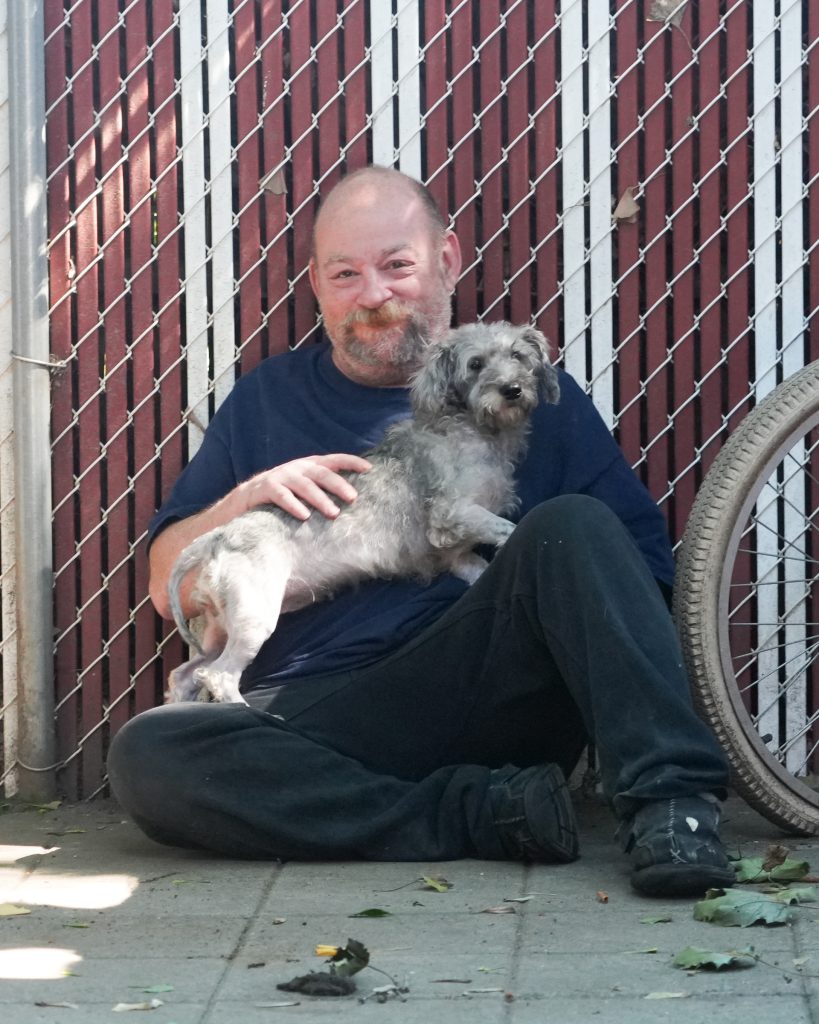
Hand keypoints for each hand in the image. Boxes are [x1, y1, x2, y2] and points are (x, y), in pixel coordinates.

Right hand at [236, 453, 371, 519]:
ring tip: (333, 513)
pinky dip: (294, 505)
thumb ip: (323, 489)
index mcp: (309, 466)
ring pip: (304, 486)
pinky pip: (282, 496)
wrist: (245, 498)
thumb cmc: (283, 495)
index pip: (334, 460)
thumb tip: (354, 499)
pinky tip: (304, 515)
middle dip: (339, 484)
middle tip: (353, 498)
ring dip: (320, 499)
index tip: (369, 469)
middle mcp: (297, 468)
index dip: (351, 462)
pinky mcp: (266, 488)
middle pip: (322, 473)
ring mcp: (281, 476)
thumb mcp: (304, 487)